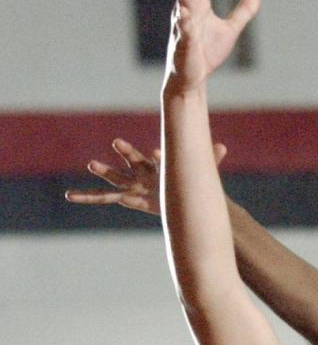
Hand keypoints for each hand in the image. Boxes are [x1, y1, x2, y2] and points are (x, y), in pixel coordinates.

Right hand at [65, 138, 225, 215]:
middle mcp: (141, 176)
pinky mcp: (136, 200)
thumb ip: (210, 157)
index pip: (140, 159)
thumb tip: (221, 147)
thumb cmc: (195, 179)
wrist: (193, 197)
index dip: (128, 153)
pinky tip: (72, 196)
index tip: (116, 144)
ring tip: (70, 192)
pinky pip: (112, 200)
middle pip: (122, 173)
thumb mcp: (202, 168)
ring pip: (112, 187)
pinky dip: (93, 198)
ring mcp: (136, 188)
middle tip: (91, 164)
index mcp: (153, 167)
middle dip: (107, 169)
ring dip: (93, 189)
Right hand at [166, 0, 259, 94]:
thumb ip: (241, 13)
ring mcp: (184, 22)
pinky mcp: (184, 41)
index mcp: (199, 2)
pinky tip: (181, 10)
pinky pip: (183, 29)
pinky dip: (182, 20)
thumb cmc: (206, 52)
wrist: (192, 78)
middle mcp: (188, 7)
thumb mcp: (230, 30)